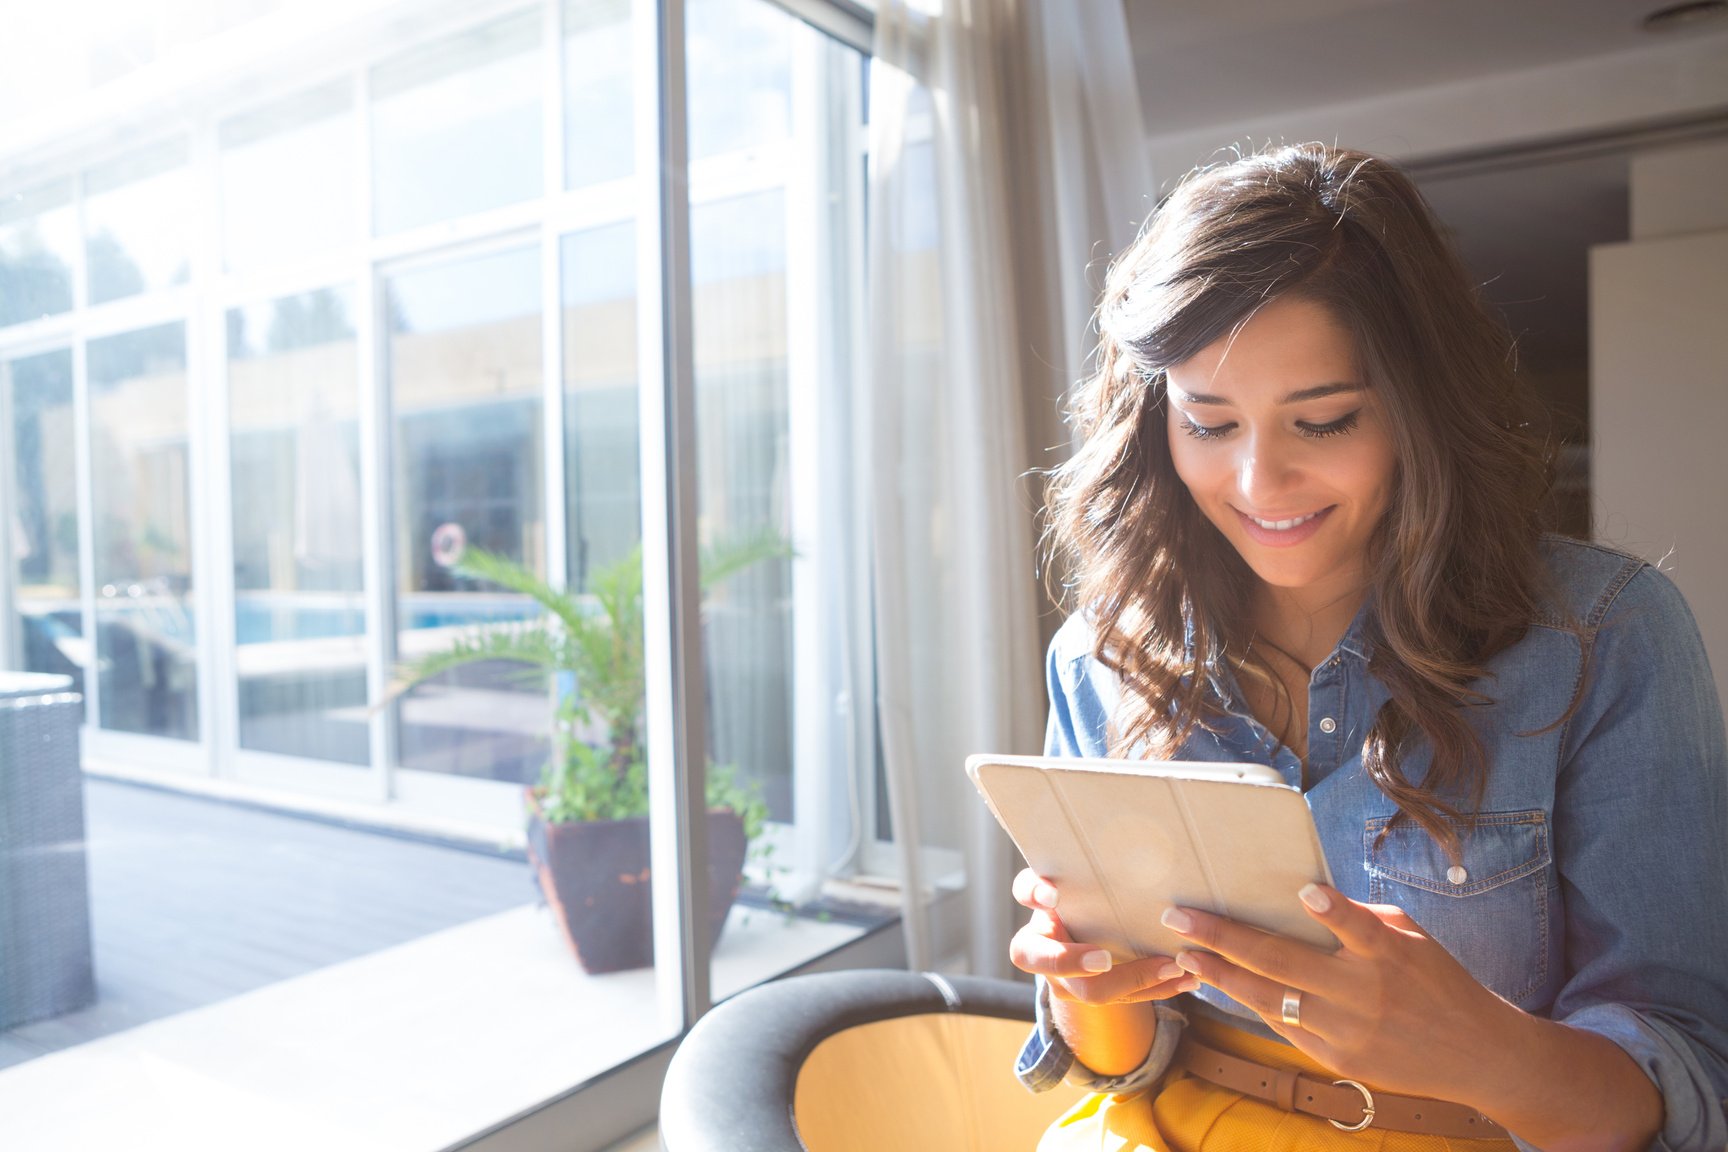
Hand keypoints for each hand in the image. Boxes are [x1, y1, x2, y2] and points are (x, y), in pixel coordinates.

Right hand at [1008, 868, 1196, 1005]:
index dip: (1034, 898)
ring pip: (1092, 991)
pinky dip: (1159, 988)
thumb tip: (1123, 820)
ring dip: (1136, 979)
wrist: (1087, 929)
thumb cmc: (1086, 892)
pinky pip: (1127, 999)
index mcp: (1037, 914)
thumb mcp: (1080, 877)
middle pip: (1051, 965)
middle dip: (1076, 963)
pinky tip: (1188, 980)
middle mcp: (1045, 952)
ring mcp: (1069, 980)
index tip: (1053, 895)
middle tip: (1104, 959)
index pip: (1024, 897)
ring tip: (1174, 966)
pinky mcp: (1098, 993)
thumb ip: (1086, 861)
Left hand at [1160, 883, 1517, 1102]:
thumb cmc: (1440, 982)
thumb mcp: (1414, 940)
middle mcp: (1365, 994)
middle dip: (1224, 937)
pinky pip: (1284, 1026)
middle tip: (1180, 918)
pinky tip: (1221, 985)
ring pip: (1270, 1000)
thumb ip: (1366, 920)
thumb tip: (1312, 897)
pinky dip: (1252, 1003)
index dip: (1334, 911)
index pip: (1359, 928)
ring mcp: (1348, 1031)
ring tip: (1185, 957)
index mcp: (1390, 955)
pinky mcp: (1338, 1059)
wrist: (1477, 1056)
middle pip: (1285, 963)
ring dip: (1221, 976)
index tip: (1305, 892)